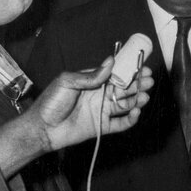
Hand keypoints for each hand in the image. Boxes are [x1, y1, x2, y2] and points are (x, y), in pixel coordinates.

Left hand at [31, 56, 153, 151]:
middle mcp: (100, 95)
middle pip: (124, 89)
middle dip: (137, 84)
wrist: (42, 128)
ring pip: (125, 105)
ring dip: (137, 100)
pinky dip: (131, 119)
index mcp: (93, 82)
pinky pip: (121, 123)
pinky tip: (136, 112)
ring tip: (144, 96)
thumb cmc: (51, 102)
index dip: (129, 71)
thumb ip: (90, 75)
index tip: (142, 67)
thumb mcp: (67, 82)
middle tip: (148, 81)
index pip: (115, 75)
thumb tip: (110, 62)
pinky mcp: (102, 126)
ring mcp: (102, 111)